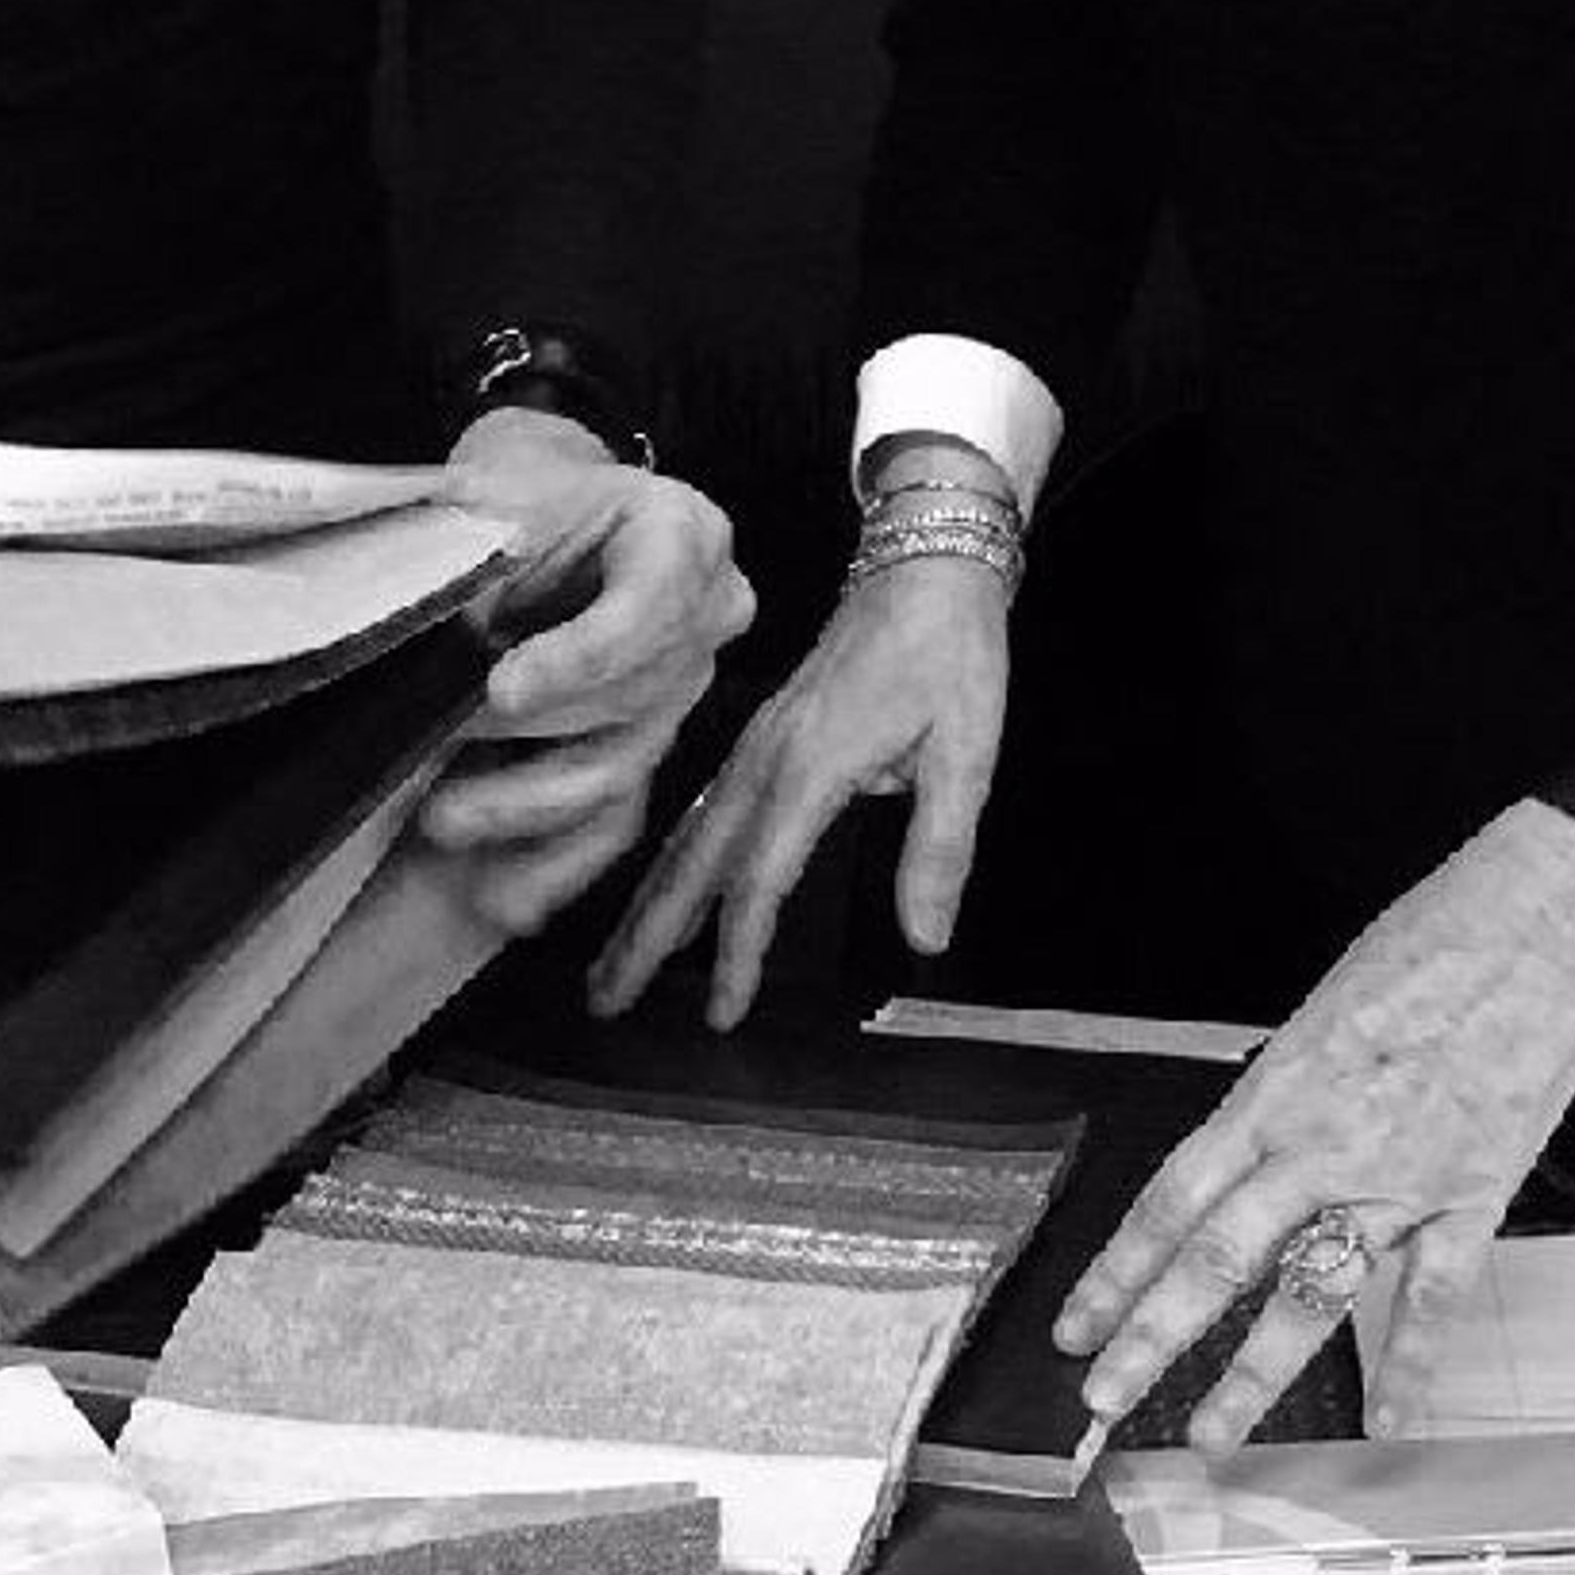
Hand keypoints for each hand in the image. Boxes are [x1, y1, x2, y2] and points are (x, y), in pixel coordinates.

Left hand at [415, 407, 751, 936]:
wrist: (525, 524)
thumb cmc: (513, 500)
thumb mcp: (497, 496)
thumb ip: (489, 554)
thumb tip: (450, 632)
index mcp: (687, 535)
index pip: (651, 605)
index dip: (579, 655)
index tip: (501, 687)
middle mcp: (708, 618)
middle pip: (629, 698)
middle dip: (528, 730)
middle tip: (434, 739)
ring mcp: (682, 694)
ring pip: (616, 769)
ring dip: (523, 803)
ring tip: (437, 817)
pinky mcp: (653, 755)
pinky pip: (613, 825)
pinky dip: (552, 863)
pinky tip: (497, 897)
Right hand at [586, 553, 1010, 1025]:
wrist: (925, 562)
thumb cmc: (950, 649)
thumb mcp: (967, 747)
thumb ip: (940, 846)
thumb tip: (926, 938)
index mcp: (812, 763)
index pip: (761, 874)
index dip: (740, 949)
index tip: (723, 1012)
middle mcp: (768, 754)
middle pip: (695, 860)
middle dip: (648, 934)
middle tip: (607, 1001)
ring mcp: (760, 741)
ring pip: (688, 834)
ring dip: (648, 901)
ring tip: (614, 962)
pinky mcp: (767, 734)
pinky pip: (705, 807)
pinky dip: (674, 857)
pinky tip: (665, 885)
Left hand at [1054, 801, 1574, 1443]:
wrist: (1533, 932)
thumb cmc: (1428, 947)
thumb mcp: (1321, 1011)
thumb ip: (1284, 1096)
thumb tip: (1251, 1152)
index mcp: (1274, 1092)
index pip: (1171, 1197)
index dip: (1118, 1267)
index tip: (1080, 1318)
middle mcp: (1321, 1146)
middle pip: (1217, 1258)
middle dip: (1153, 1335)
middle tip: (1104, 1395)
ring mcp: (1396, 1181)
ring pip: (1308, 1294)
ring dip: (1253, 1375)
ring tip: (1209, 1435)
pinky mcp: (1470, 1199)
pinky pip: (1432, 1301)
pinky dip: (1411, 1370)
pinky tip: (1387, 1425)